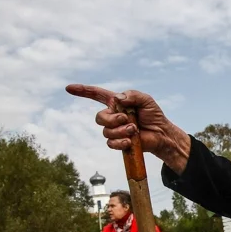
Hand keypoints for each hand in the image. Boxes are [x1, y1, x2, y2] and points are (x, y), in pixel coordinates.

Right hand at [65, 84, 190, 171]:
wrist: (161, 134)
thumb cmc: (154, 115)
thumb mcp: (146, 100)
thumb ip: (132, 95)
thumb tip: (117, 100)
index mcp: (117, 103)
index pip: (96, 95)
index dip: (82, 91)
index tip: (68, 88)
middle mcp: (113, 116)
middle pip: (99, 117)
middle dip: (112, 119)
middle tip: (127, 119)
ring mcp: (115, 130)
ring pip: (105, 131)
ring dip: (120, 130)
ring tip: (133, 130)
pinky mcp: (119, 143)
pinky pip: (110, 143)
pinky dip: (120, 141)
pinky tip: (129, 141)